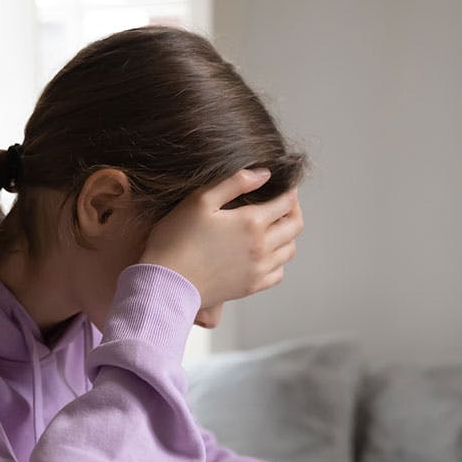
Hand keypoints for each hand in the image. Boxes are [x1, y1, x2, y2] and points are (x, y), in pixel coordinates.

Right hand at [140, 169, 302, 309]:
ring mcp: (258, 269)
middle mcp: (262, 247)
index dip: (289, 191)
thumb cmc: (176, 238)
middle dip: (293, 210)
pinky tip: (264, 254)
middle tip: (283, 203)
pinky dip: (278, 261)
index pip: (287, 203)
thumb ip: (234, 182)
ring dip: (287, 235)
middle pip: (295, 226)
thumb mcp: (200, 200)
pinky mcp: (250, 287)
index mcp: (252, 222)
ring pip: (290, 250)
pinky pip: (278, 273)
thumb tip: (264, 174)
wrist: (166, 283)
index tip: (285, 185)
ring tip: (274, 227)